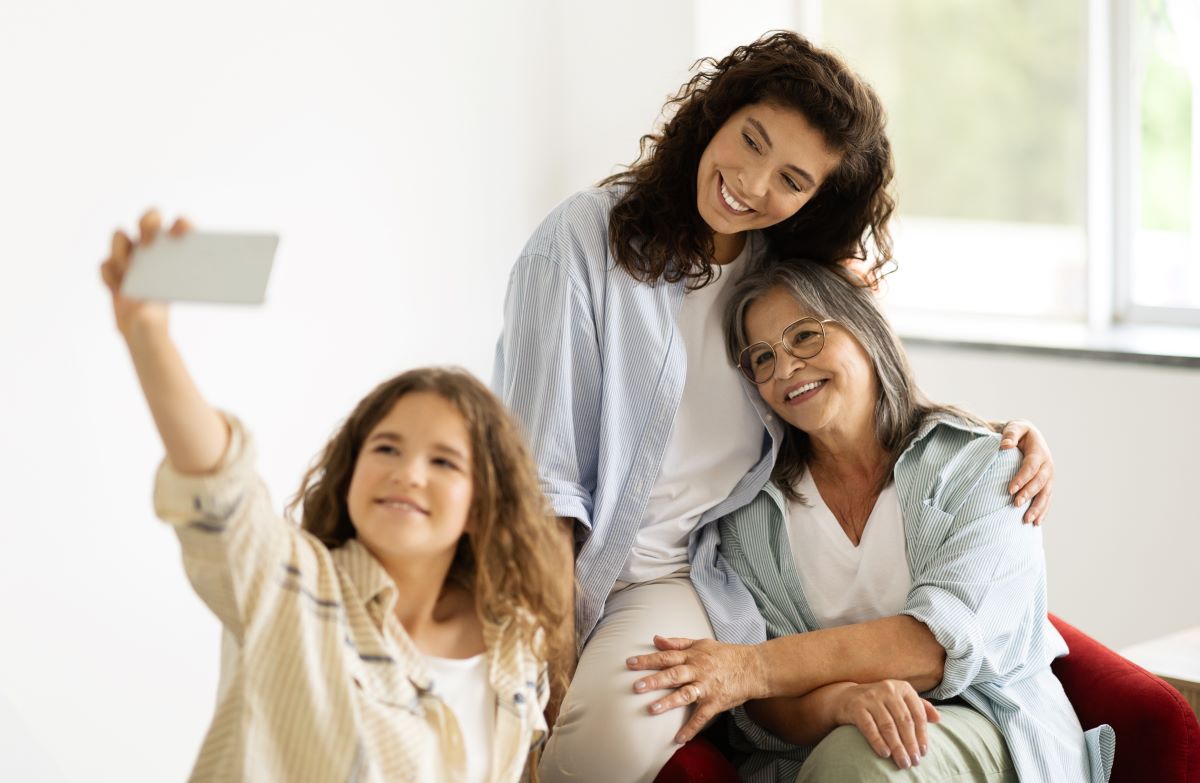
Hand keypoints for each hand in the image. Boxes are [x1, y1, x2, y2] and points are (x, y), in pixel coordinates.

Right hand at [99, 209, 191, 339]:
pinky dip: (109, 275)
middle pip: (150, 220)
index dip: (183, 224)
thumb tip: (140, 302)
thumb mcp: (163, 316)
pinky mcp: (114, 269)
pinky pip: (106, 263)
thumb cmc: (162, 318)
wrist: (142, 332)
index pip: (182, 227)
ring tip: (127, 273)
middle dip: (147, 224)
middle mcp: (154, 250)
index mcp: (176, 254)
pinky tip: (117, 289)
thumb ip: (153, 309)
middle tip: (148, 245)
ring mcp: (132, 257)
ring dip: (120, 252)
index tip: (180, 234)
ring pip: (120, 236)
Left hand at [626, 635, 766, 743]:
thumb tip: (656, 639)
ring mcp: (707, 687)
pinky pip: (702, 717)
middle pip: (673, 674)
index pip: (666, 657)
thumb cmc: (725, 654)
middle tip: (636, 686)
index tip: (630, 663)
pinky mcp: (716, 702)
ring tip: (652, 709)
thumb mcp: (701, 643)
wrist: (753, 667)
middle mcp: (697, 670)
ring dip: (669, 702)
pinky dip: (691, 728)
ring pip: (685, 694)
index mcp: (692, 656)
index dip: (648, 660)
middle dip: (654, 680)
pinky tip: (679, 739)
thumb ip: (677, 643)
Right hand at [831, 680, 939, 770]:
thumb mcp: (899, 699)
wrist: (846, 698)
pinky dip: (878, 741)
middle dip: (910, 744)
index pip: (917, 713)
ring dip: (897, 747)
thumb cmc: (879, 702)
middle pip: (904, 721)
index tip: (923, 752)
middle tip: (914, 762)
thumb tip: (938, 718)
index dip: (922, 734)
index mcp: (902, 688)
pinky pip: (869, 727)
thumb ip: (919, 707)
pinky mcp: (856, 706)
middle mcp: (888, 689)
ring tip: (902, 762)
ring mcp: (871, 697)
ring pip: (888, 726)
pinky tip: (885, 753)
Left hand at [999, 419, 1053, 524]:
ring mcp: (1049, 476)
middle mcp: (1047, 465)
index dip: (1022, 478)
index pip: (1031, 467)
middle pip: (1039, 482)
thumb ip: (1010, 434)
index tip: (1010, 489)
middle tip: (1016, 504)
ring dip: (1038, 508)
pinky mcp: (1047, 484)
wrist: (1028, 435)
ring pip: (1045, 494)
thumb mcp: (1014, 427)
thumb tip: (1005, 445)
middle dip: (1028, 494)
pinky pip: (1047, 499)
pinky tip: (1036, 522)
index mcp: (1039, 451)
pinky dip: (1043, 511)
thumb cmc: (1018, 432)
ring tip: (1028, 520)